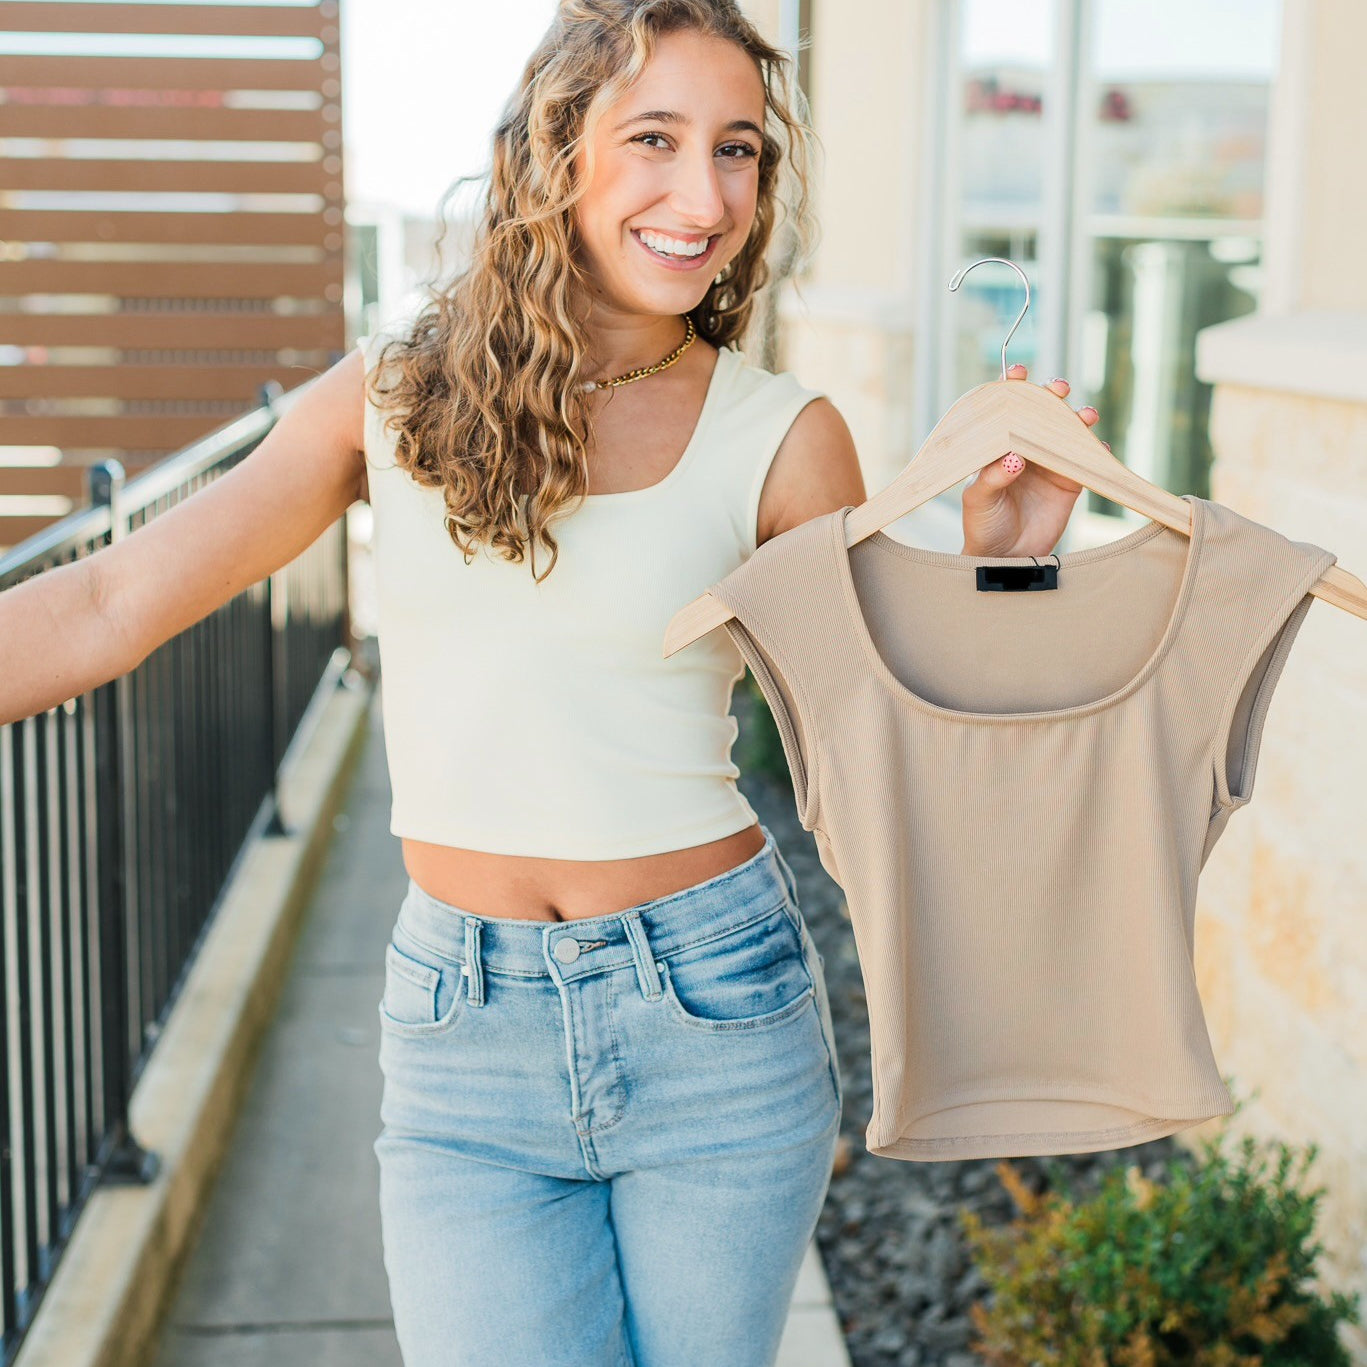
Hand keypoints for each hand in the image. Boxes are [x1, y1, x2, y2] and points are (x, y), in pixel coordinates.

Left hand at [959, 364, 1104, 556]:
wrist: (1003, 558)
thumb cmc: (982, 524)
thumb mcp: (978, 499)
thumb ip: (992, 477)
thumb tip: (1014, 458)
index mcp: (999, 446)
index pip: (1005, 410)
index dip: (1012, 388)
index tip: (1018, 373)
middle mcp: (1025, 448)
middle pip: (1041, 412)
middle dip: (1051, 395)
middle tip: (1057, 389)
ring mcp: (1049, 463)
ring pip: (1067, 431)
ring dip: (1078, 419)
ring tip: (1084, 417)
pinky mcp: (1070, 481)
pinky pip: (1087, 460)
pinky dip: (1095, 451)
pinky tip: (1098, 448)